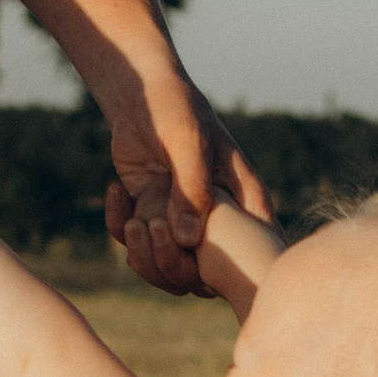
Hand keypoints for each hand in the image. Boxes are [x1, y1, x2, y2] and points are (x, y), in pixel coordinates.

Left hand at [104, 76, 270, 295]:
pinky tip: (116, 191)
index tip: (206, 265)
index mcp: (243, 203)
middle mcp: (217, 224)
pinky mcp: (153, 222)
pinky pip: (137, 249)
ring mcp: (184, 228)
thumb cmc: (176, 111)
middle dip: (172, 263)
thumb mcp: (187, 143)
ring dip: (143, 255)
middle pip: (205, 278)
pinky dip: (120, 228)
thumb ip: (191, 190)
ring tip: (132, 219)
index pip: (260, 252)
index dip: (240, 273)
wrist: (141, 98)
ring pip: (169, 273)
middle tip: (153, 226)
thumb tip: (187, 240)